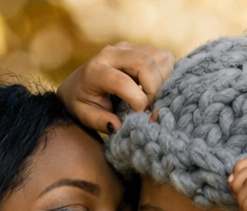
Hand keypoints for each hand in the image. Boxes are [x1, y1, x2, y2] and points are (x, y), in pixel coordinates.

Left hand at [58, 43, 174, 134]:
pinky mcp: (141, 48)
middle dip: (155, 90)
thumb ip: (99, 122)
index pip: (122, 81)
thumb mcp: (84, 115)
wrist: (80, 82)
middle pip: (146, 63)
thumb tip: (117, 126)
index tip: (142, 115)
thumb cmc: (83, 102)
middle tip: (151, 108)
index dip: (137, 101)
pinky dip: (167, 75)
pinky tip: (158, 89)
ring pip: (160, 57)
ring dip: (164, 81)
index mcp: (96, 71)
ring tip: (154, 98)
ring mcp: (128, 47)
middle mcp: (112, 53)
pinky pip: (164, 57)